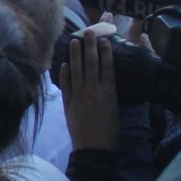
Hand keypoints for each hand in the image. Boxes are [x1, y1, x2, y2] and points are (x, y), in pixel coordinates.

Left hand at [60, 34, 120, 152]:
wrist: (94, 149)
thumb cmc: (110, 132)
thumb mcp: (116, 110)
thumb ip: (110, 94)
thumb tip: (106, 81)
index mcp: (109, 92)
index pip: (107, 67)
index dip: (105, 52)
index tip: (104, 39)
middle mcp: (93, 91)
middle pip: (91, 64)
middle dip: (90, 46)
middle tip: (88, 32)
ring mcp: (79, 96)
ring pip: (77, 71)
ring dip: (75, 55)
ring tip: (74, 41)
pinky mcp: (69, 104)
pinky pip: (66, 86)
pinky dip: (64, 74)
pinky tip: (64, 64)